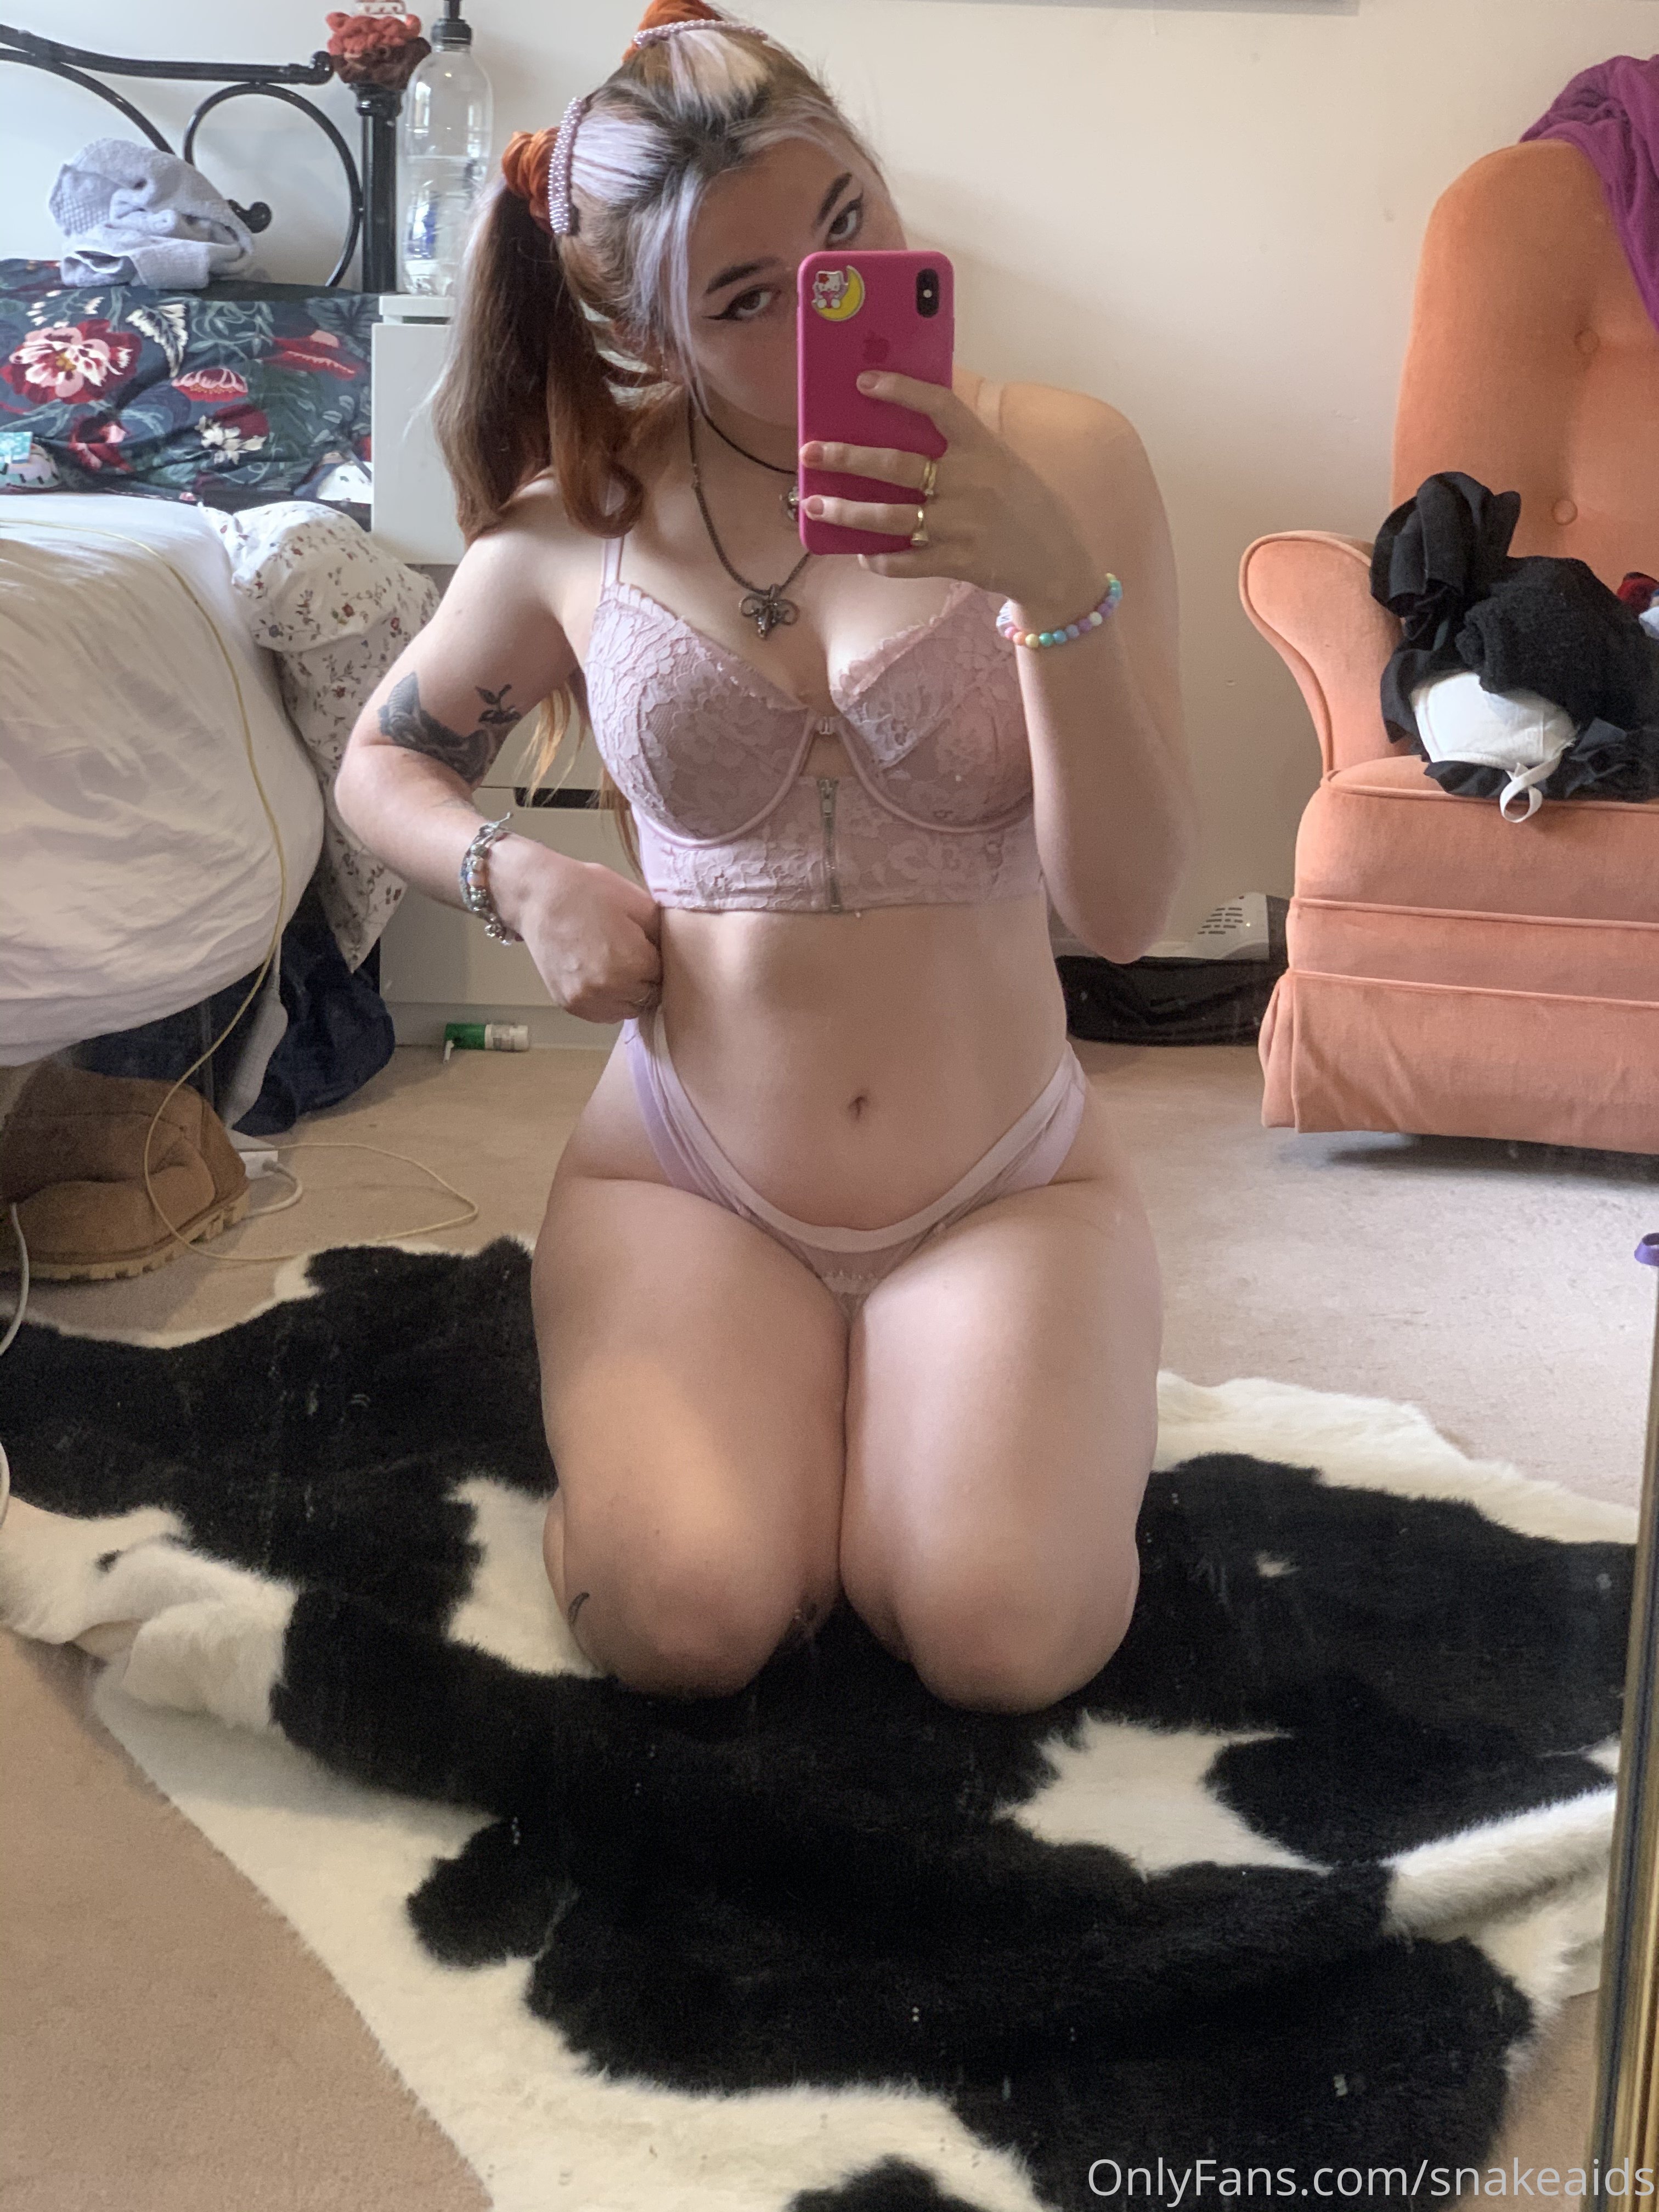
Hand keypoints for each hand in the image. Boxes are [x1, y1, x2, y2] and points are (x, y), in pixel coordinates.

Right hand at [491, 838, 661, 1024]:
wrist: (538, 896)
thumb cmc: (588, 892)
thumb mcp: (640, 903)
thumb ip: (664, 935)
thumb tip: (678, 956)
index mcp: (632, 963)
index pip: (666, 977)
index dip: (660, 960)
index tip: (651, 947)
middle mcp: (609, 988)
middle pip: (649, 996)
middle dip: (647, 977)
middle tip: (633, 952)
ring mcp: (586, 1000)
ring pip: (628, 1009)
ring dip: (629, 992)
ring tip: (616, 962)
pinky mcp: (570, 1004)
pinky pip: (604, 1013)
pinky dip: (609, 999)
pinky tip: (602, 973)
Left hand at [798, 371, 1101, 623]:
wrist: (1056, 562)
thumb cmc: (1021, 505)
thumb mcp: (1001, 461)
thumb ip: (961, 444)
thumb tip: (907, 422)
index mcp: (983, 447)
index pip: (940, 406)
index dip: (901, 391)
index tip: (863, 381)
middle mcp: (971, 482)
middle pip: (897, 464)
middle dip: (847, 457)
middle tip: (811, 452)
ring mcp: (964, 524)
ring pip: (891, 517)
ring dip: (847, 511)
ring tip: (815, 505)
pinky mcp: (960, 561)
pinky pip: (906, 562)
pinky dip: (879, 560)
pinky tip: (862, 553)